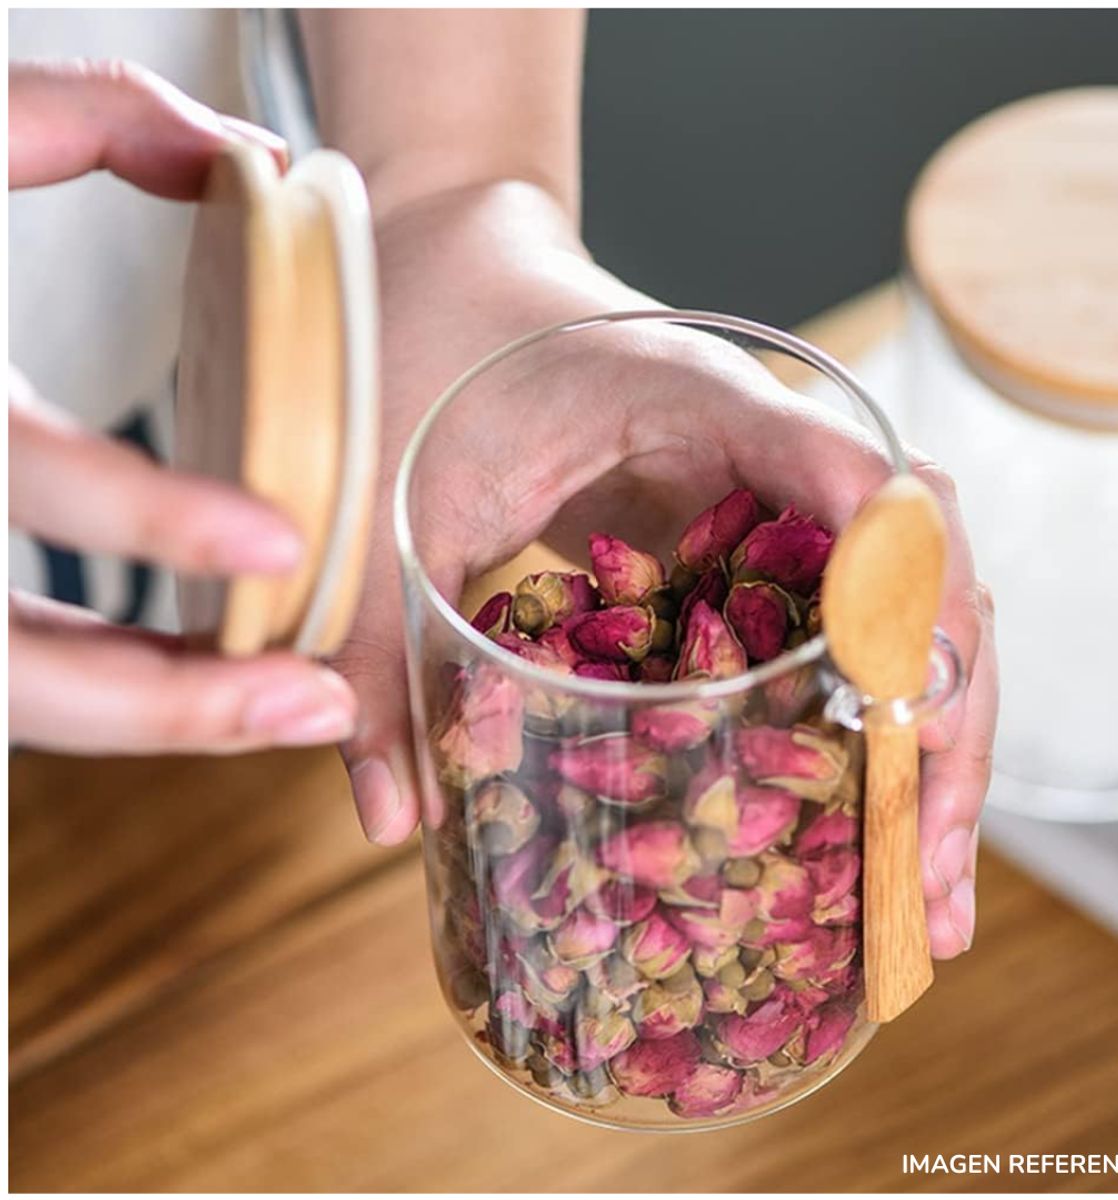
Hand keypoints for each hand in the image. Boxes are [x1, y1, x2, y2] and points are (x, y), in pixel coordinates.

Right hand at [9, 61, 357, 753]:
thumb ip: (85, 115)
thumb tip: (253, 160)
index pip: (21, 475)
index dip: (148, 516)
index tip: (282, 543)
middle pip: (11, 668)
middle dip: (172, 705)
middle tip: (318, 706)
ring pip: (15, 698)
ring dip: (159, 719)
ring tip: (296, 708)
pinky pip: (14, 675)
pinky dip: (114, 689)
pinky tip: (210, 678)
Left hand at [335, 182, 995, 957]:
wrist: (448, 275)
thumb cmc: (425, 350)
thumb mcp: (395, 497)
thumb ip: (375, 645)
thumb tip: (389, 817)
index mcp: (703, 401)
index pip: (857, 478)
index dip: (906, 596)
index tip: (915, 718)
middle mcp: (769, 449)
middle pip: (923, 568)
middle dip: (945, 717)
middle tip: (929, 874)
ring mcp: (770, 496)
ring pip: (902, 607)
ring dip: (927, 736)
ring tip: (919, 886)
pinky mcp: (747, 540)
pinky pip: (835, 621)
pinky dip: (863, 716)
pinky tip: (856, 813)